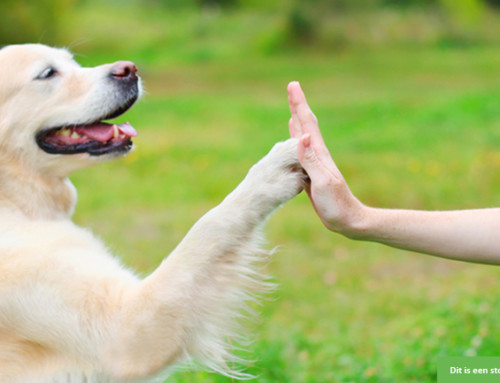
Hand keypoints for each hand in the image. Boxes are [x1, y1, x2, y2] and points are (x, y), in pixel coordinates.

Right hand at [287, 81, 365, 236]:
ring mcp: (316, 163)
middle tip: (292, 87)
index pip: (307, 124)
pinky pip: (302, 151)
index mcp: (320, 154)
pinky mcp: (312, 173)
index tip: (293, 86)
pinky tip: (296, 138)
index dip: (299, 104)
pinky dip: (297, 140)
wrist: (348, 220)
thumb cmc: (337, 204)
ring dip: (298, 120)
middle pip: (306, 124)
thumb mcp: (322, 182)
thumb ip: (311, 160)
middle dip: (298, 105)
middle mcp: (318, 154)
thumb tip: (302, 136)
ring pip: (304, 136)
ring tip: (293, 108)